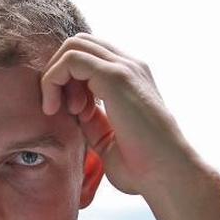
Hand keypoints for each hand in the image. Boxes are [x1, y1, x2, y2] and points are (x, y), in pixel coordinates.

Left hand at [40, 33, 206, 197]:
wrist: (167, 175)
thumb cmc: (144, 168)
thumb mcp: (108, 140)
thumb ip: (92, 120)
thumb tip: (72, 109)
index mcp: (134, 79)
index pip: (92, 57)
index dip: (72, 80)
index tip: (77, 115)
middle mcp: (131, 67)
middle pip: (81, 44)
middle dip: (61, 72)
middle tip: (65, 109)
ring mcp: (125, 68)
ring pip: (73, 46)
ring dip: (55, 76)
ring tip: (62, 110)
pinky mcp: (115, 76)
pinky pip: (71, 59)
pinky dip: (53, 80)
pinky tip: (56, 108)